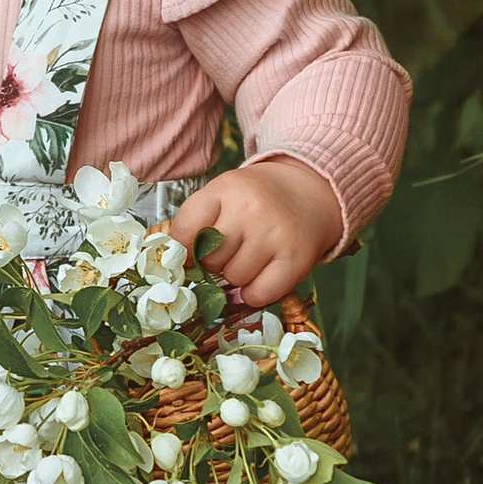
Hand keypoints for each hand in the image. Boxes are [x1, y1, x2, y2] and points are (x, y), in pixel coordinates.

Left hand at [169, 160, 342, 309]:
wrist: (309, 191)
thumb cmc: (257, 198)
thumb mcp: (223, 193)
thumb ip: (195, 221)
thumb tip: (174, 263)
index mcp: (226, 188)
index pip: (185, 230)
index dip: (182, 249)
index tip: (189, 252)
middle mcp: (251, 210)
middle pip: (209, 259)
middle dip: (215, 260)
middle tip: (233, 247)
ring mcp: (275, 235)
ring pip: (233, 278)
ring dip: (237, 276)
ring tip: (251, 256)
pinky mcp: (297, 260)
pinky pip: (259, 294)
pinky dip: (255, 293)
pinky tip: (261, 275)